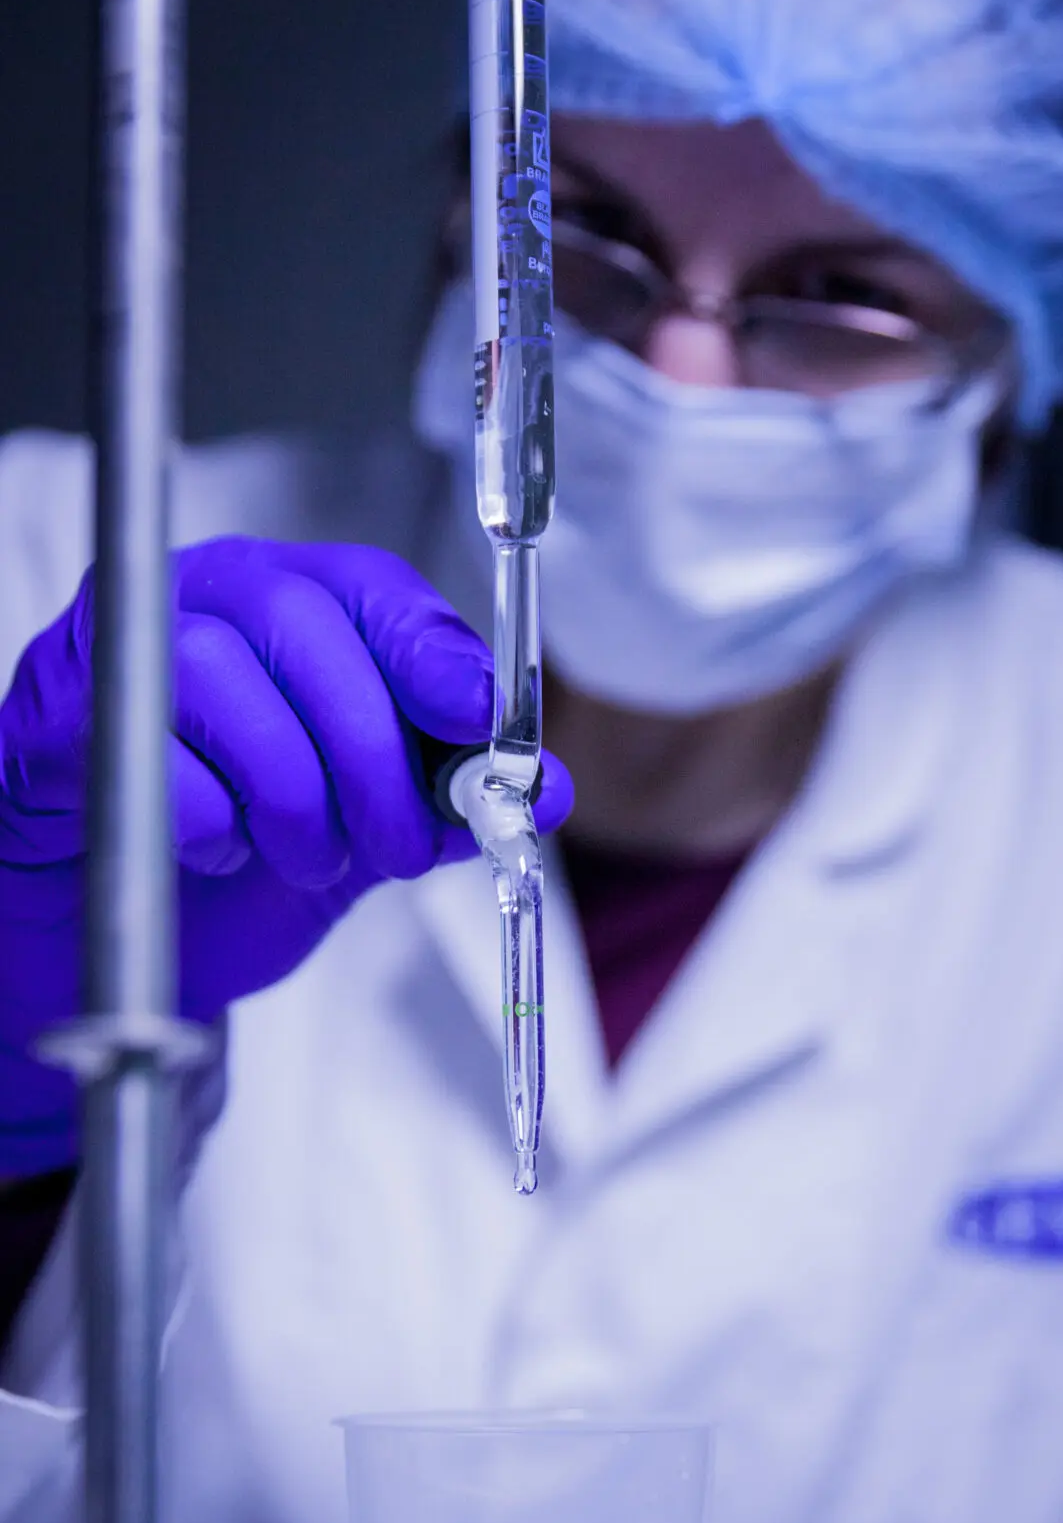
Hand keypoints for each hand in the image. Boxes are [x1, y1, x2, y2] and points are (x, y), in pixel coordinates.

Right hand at [0, 537, 571, 1177]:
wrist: (110, 935)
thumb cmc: (237, 860)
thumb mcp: (366, 833)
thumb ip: (443, 803)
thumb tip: (550, 790)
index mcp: (287, 602)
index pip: (370, 586)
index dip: (431, 649)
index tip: (479, 717)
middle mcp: (200, 599)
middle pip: (304, 626)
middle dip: (372, 754)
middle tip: (398, 847)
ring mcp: (118, 650)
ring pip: (225, 677)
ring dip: (293, 796)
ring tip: (308, 859)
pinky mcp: (53, 719)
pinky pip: (150, 754)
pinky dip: (208, 825)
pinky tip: (219, 853)